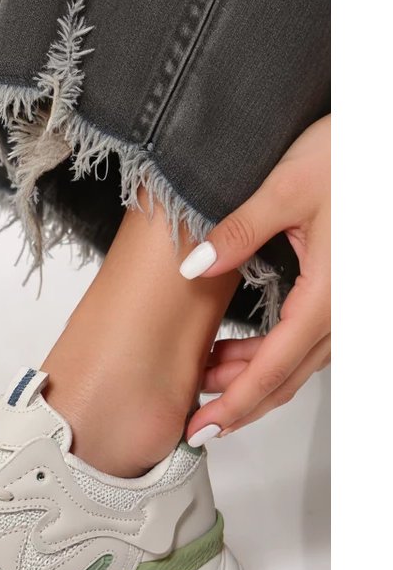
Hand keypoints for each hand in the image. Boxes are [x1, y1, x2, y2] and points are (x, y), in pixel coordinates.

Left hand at [181, 115, 329, 443]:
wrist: (384, 141)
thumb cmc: (352, 155)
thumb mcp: (286, 187)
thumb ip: (239, 231)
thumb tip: (196, 266)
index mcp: (331, 295)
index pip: (275, 369)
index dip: (236, 404)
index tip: (204, 429)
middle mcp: (347, 310)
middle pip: (288, 377)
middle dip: (240, 401)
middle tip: (195, 418)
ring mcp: (351, 304)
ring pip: (301, 362)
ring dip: (255, 378)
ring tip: (206, 378)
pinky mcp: (348, 292)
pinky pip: (311, 340)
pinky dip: (274, 354)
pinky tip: (240, 349)